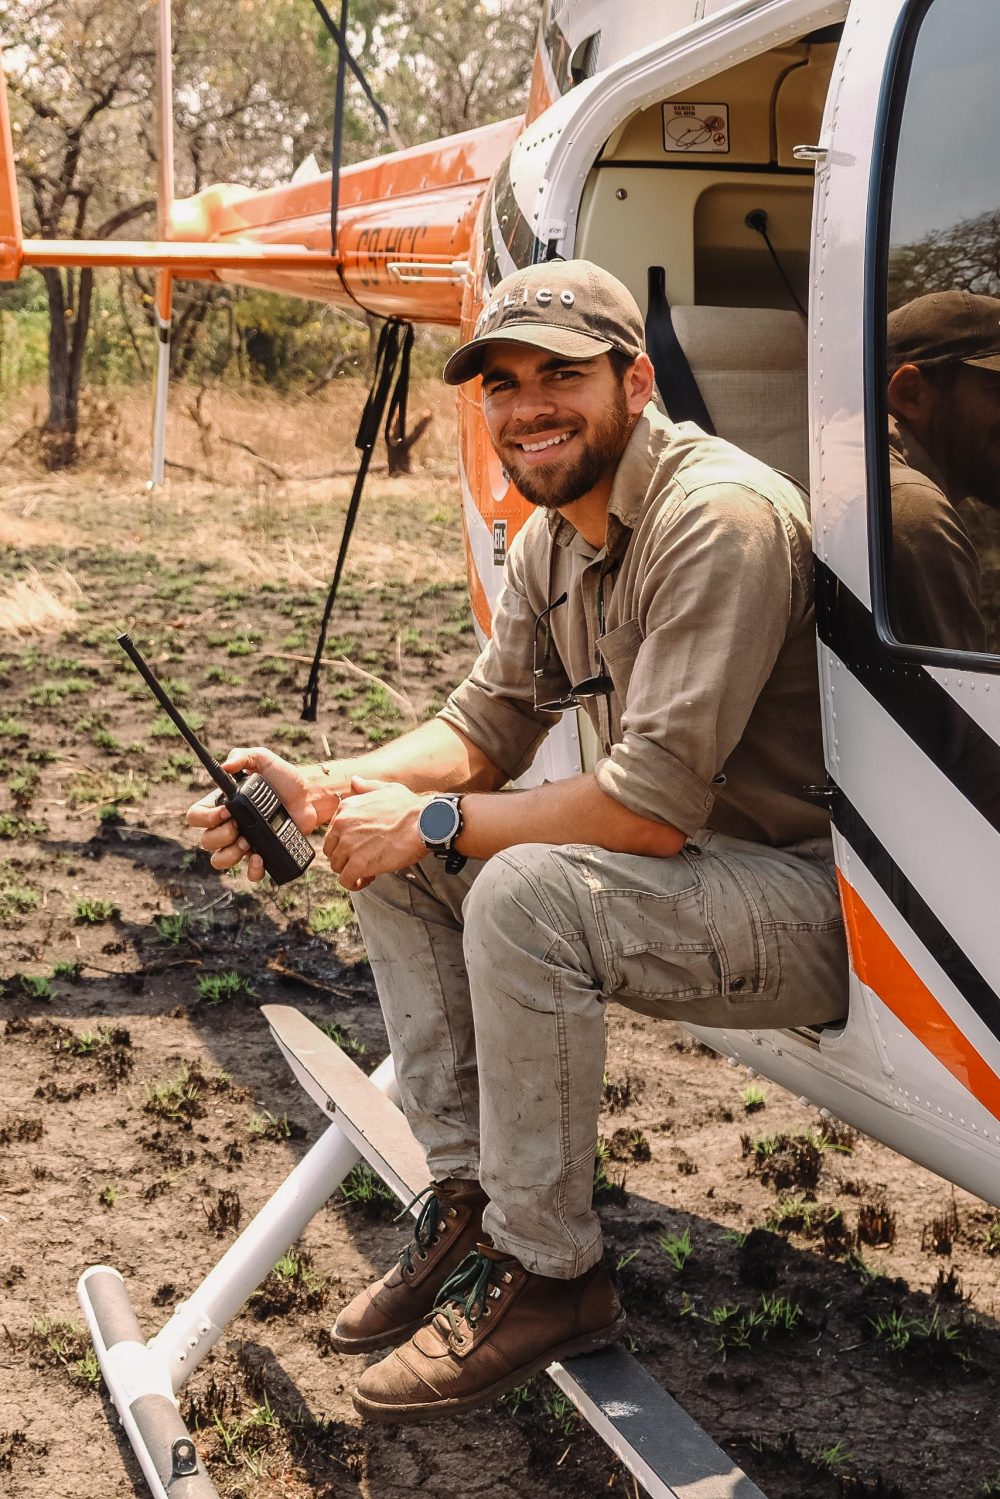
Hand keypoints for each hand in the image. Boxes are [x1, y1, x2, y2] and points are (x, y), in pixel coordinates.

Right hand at [185, 747, 321, 882]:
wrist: (310, 796)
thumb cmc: (284, 777)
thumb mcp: (263, 759)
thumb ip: (243, 756)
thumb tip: (225, 765)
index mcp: (223, 805)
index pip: (195, 816)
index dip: (204, 818)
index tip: (226, 812)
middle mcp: (229, 826)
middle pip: (205, 842)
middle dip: (220, 836)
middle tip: (239, 826)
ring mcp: (244, 843)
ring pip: (220, 861)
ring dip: (230, 854)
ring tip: (248, 842)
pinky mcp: (263, 854)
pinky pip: (250, 873)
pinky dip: (252, 870)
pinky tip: (260, 858)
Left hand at [324, 776, 426, 890]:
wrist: (424, 822)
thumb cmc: (409, 807)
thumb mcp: (385, 789)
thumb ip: (366, 787)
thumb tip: (355, 781)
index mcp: (346, 808)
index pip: (333, 832)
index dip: (346, 842)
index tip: (360, 845)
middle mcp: (341, 826)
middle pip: (332, 851)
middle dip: (345, 857)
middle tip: (363, 859)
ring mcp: (348, 846)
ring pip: (337, 867)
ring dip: (351, 871)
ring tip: (369, 870)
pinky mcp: (358, 864)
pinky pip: (346, 880)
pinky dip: (354, 883)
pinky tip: (367, 880)